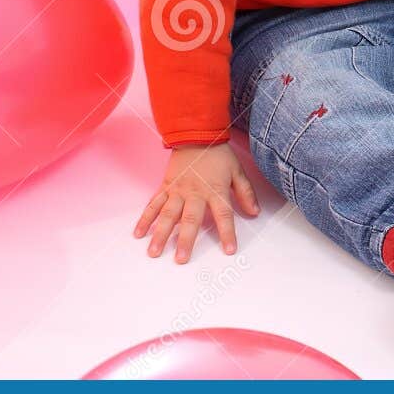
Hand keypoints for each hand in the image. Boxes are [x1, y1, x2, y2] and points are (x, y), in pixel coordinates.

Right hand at [134, 142, 260, 263]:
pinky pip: (154, 204)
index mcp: (215, 190)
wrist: (195, 134)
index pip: (223, 215)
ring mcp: (178, 190)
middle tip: (181, 259)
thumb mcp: (237, 171)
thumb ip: (246, 193)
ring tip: (154, 252)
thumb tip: (255, 212)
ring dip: (160, 234)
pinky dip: (145, 218)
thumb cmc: (218, 154)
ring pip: (168, 215)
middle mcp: (195, 193)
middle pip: (190, 219)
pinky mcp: (166, 186)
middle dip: (186, 240)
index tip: (229, 251)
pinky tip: (138, 233)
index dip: (227, 233)